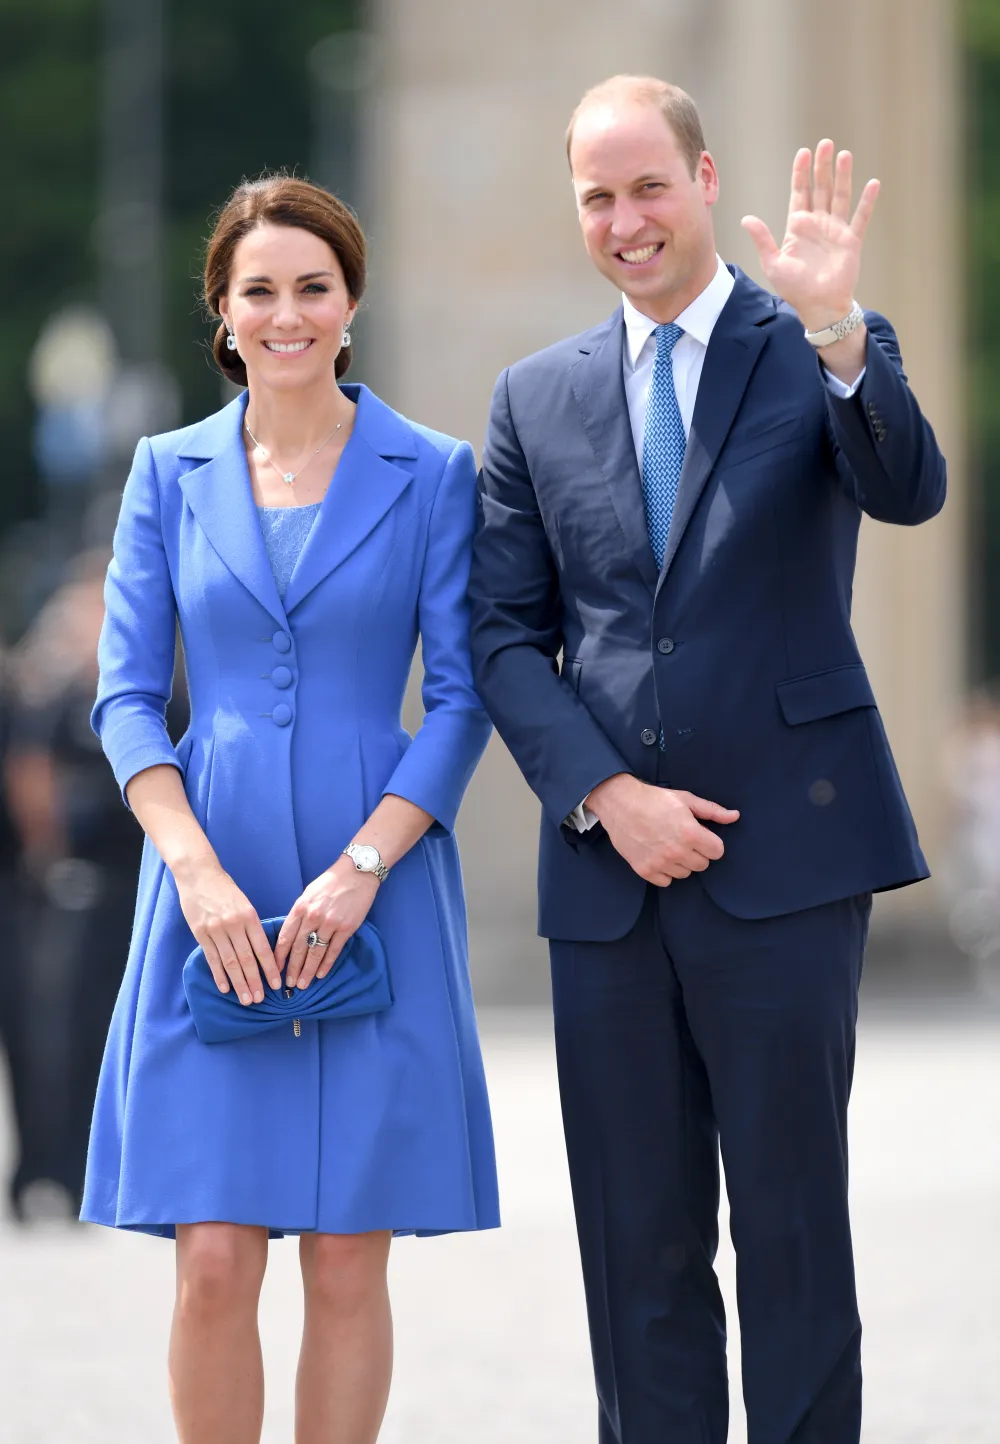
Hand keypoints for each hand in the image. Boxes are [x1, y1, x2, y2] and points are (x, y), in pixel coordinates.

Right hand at [173, 855, 277, 1004]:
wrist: (198, 874)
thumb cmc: (225, 889)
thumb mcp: (244, 903)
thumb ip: (251, 925)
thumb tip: (261, 950)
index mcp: (249, 916)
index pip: (262, 948)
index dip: (269, 968)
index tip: (276, 985)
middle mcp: (234, 925)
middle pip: (247, 959)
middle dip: (254, 981)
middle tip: (259, 1000)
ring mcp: (216, 930)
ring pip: (230, 962)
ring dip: (238, 983)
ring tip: (245, 999)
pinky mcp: (200, 933)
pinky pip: (212, 958)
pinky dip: (219, 975)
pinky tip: (225, 988)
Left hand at [276, 856, 378, 990]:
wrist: (357, 872)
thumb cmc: (331, 882)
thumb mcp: (308, 894)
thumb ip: (299, 913)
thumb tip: (292, 933)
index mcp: (300, 908)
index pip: (285, 937)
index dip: (279, 956)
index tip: (274, 969)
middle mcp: (313, 917)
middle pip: (299, 949)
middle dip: (292, 969)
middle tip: (288, 985)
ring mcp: (330, 923)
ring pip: (315, 953)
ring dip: (308, 971)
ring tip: (302, 985)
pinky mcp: (346, 928)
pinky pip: (334, 950)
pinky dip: (326, 964)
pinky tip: (321, 974)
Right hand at [588, 774, 738, 884]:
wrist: (620, 804)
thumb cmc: (654, 799)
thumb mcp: (686, 799)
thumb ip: (712, 811)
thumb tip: (735, 816)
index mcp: (691, 833)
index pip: (717, 852)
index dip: (711, 842)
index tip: (700, 835)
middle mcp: (677, 851)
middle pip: (702, 865)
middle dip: (697, 852)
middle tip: (682, 839)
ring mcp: (660, 863)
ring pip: (685, 874)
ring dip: (681, 862)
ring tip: (669, 845)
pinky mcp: (645, 870)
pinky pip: (666, 881)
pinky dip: (665, 871)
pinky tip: (658, 855)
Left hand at [741, 141, 878, 331]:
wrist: (818, 307)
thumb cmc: (794, 289)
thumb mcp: (772, 263)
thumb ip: (763, 239)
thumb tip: (747, 218)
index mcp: (797, 227)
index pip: (799, 193)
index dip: (801, 173)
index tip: (804, 152)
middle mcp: (817, 224)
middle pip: (820, 188)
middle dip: (822, 167)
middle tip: (825, 144)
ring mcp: (835, 231)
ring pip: (840, 196)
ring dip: (842, 176)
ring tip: (844, 155)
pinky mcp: (851, 241)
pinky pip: (860, 218)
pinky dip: (867, 202)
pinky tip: (872, 183)